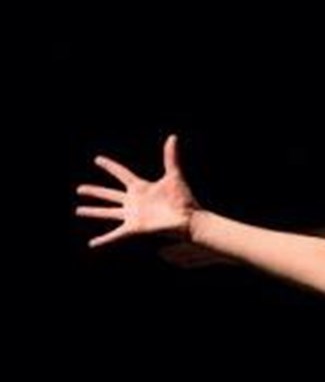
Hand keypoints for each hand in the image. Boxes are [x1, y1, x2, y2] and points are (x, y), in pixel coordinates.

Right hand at [76, 135, 198, 247]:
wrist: (189, 220)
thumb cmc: (184, 199)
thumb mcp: (174, 175)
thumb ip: (171, 157)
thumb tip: (173, 137)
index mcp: (141, 187)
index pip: (121, 173)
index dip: (110, 166)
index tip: (97, 159)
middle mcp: (134, 201)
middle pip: (109, 195)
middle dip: (94, 192)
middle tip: (78, 189)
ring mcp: (133, 215)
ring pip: (107, 213)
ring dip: (93, 212)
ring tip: (78, 211)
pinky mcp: (134, 228)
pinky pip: (115, 235)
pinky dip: (104, 240)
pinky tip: (92, 244)